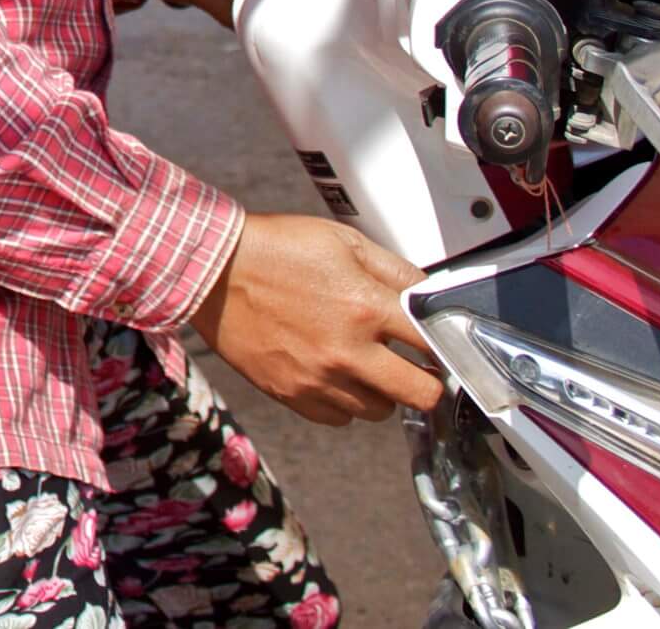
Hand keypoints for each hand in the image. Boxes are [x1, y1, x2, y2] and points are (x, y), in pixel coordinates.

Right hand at [191, 214, 443, 425]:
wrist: (212, 270)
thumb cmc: (277, 248)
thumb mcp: (343, 241)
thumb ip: (395, 272)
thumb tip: (430, 297)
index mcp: (366, 306)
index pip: (436, 343)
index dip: (447, 344)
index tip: (443, 346)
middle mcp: (347, 351)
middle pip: (421, 395)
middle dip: (427, 381)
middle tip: (416, 366)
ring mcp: (318, 378)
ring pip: (380, 411)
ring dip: (382, 391)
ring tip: (365, 363)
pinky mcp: (292, 394)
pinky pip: (339, 418)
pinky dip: (344, 402)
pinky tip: (334, 374)